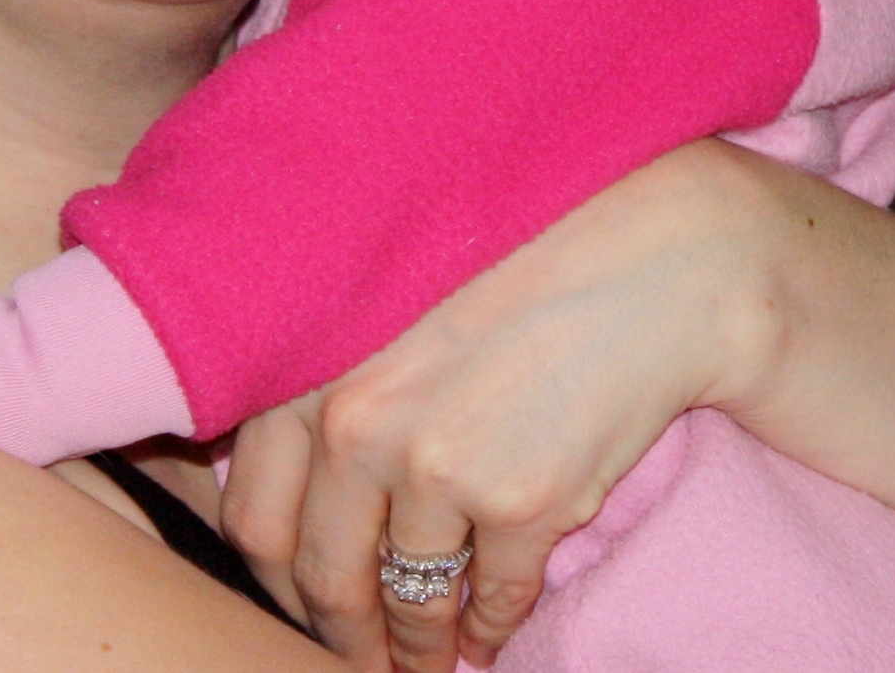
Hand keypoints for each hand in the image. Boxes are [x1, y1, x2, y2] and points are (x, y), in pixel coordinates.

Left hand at [222, 145, 771, 670]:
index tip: (302, 597)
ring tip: (425, 659)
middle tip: (361, 655)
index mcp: (306, 367)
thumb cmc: (507, 264)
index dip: (278, 577)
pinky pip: (492, 601)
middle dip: (341, 631)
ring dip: (416, 646)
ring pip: (407, 600)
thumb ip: (314, 387)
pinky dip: (488, 631)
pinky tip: (489, 632)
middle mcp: (354, 421)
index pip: (253, 517)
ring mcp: (436, 465)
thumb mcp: (380, 304)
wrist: (641, 260)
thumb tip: (276, 496)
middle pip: (321, 576)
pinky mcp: (520, 503)